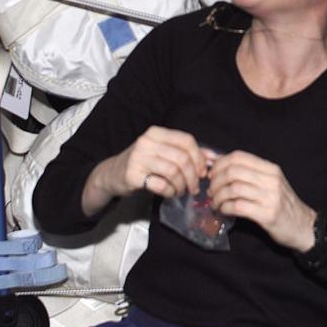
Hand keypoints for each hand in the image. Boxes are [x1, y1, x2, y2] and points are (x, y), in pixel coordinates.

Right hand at [82, 126, 207, 216]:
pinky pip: (161, 185)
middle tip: (193, 187)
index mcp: (157, 133)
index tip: (202, 172)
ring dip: (182, 186)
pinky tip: (169, 193)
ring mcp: (138, 158)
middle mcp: (146, 142)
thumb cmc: (142, 163)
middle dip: (193, 176)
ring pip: (173, 172)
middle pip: (182, 158)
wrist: (112, 174)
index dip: (199, 158)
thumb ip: (186, 153)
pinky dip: (170, 192)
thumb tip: (214, 158)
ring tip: (180, 191)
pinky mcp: (132, 175)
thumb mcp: (162, 152)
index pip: (187, 141)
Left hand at [207, 151, 316, 250]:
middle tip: (211, 191)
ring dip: (218, 196)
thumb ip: (249, 174)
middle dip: (216, 181)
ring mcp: (270, 197)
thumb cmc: (282, 204)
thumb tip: (218, 164)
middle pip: (233, 171)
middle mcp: (271, 180)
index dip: (220, 164)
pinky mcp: (268, 215)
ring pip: (233, 188)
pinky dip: (225, 207)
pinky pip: (238, 206)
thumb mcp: (270, 183)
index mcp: (271, 169)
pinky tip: (224, 211)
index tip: (212, 175)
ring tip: (216, 203)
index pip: (239, 157)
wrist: (303, 226)